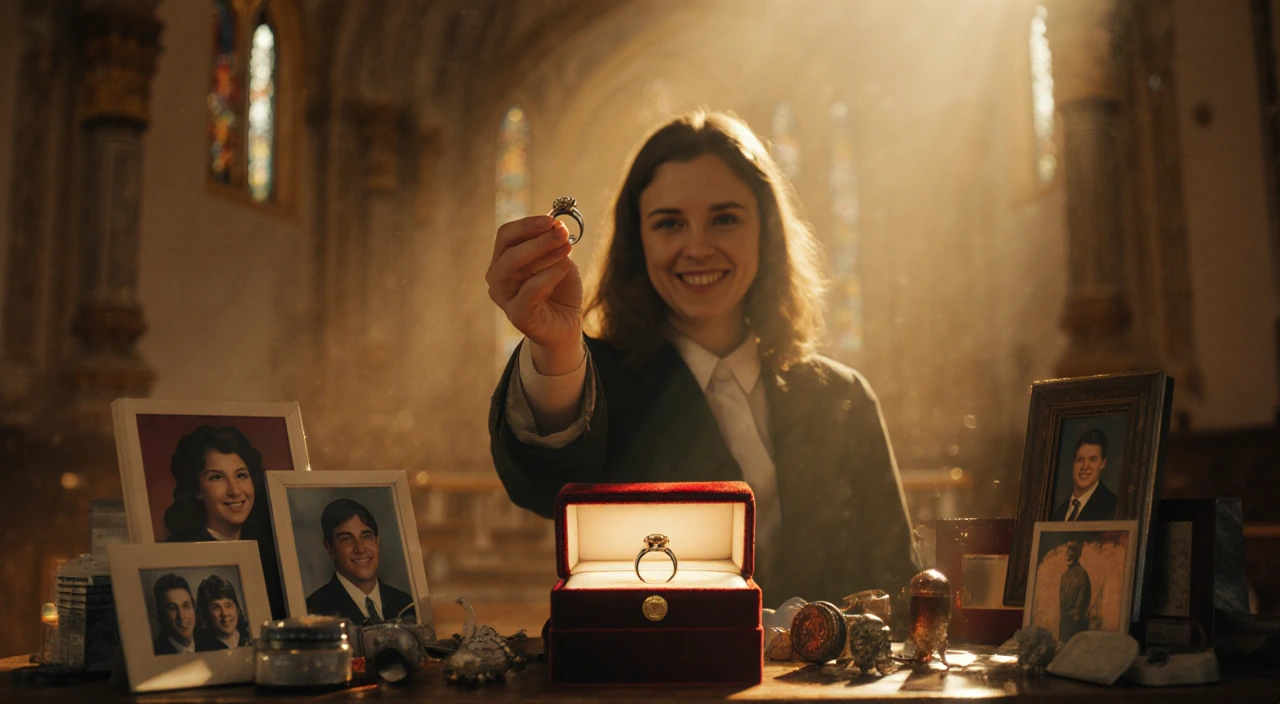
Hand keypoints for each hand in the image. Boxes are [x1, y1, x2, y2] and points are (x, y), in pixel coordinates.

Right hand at [486, 216, 583, 370]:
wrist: (566, 325)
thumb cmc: (559, 290)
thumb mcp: (557, 260)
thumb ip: (554, 244)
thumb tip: (556, 225)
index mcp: (503, 260)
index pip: (506, 235)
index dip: (527, 224)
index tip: (551, 220)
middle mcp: (497, 277)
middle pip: (508, 248)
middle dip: (537, 237)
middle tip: (561, 231)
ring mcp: (504, 297)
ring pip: (514, 265)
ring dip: (543, 252)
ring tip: (567, 247)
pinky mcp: (517, 315)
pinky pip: (530, 290)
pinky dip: (550, 274)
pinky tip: (566, 266)